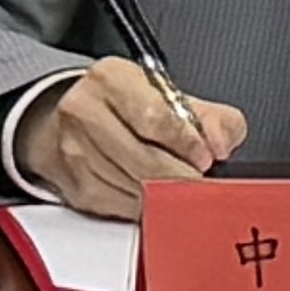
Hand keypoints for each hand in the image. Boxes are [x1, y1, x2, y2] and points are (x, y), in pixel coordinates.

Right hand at [18, 59, 249, 219]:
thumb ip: (208, 116)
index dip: (187, 143)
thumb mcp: (167, 96)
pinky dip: (148, 209)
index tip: (205, 157)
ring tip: (178, 186)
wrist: (67, 120)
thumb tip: (221, 142)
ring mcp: (77, 154)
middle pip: (146, 161)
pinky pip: (125, 210)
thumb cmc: (123, 107)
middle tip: (201, 181)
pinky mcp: (78, 190)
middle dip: (183, 177)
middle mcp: (85, 112)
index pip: (154, 117)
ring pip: (138, 191)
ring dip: (167, 196)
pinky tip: (154, 196)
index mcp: (110, 80)